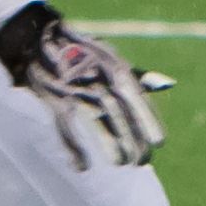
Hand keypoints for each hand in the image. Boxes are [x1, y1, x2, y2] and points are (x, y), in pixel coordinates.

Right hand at [0, 1, 167, 170]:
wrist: (38, 38)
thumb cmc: (80, 52)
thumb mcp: (110, 58)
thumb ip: (137, 74)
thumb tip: (167, 84)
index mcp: (113, 66)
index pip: (135, 96)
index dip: (148, 120)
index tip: (159, 143)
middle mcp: (96, 76)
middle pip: (118, 110)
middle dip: (131, 137)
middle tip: (140, 161)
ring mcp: (74, 87)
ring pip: (95, 118)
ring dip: (109, 142)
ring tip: (121, 163)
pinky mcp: (53, 98)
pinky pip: (64, 125)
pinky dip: (72, 147)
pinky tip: (82, 166)